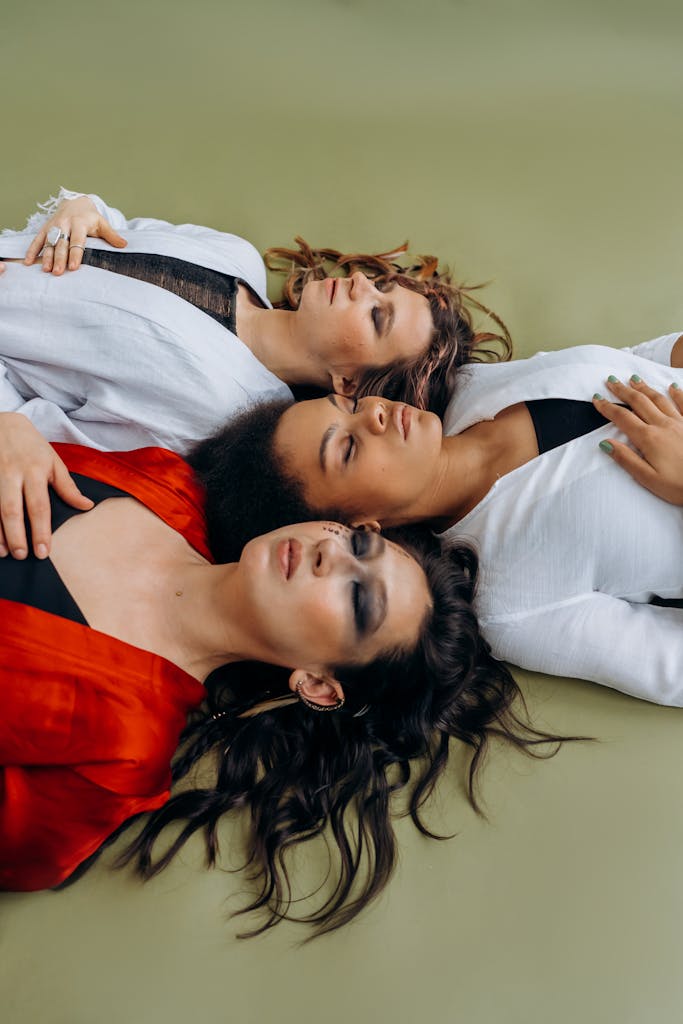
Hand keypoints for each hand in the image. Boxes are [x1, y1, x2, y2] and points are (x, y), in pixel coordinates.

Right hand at [0, 413, 93, 558]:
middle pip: (12, 510)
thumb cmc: (32, 446)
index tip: (44, 552)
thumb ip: (68, 486)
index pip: (39, 506)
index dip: (41, 530)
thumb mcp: (54, 461)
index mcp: (35, 471)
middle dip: (17, 536)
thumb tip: (87, 507)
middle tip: (23, 556)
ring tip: (5, 553)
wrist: (2, 423)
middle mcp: (12, 474)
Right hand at [23, 195, 126, 274]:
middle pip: (61, 244)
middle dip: (60, 259)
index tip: (74, 267)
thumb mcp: (102, 223)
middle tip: (58, 273)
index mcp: (79, 223)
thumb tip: (124, 245)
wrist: (75, 202)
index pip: (77, 241)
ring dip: (47, 257)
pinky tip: (29, 262)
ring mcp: (53, 226)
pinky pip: (37, 240)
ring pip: (49, 243)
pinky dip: (32, 251)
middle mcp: (65, 224)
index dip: (75, 254)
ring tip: (46, 270)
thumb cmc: (90, 217)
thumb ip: (112, 235)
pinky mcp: (45, 228)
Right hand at [593, 376, 682, 503]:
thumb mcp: (647, 478)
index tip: (596, 399)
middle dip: (622, 390)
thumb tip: (605, 443)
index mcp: (649, 438)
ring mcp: (680, 422)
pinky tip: (672, 386)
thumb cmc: (679, 486)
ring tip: (633, 379)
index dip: (607, 408)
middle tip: (611, 380)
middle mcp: (663, 425)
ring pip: (659, 399)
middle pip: (639, 402)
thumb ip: (626, 459)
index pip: (622, 418)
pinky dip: (676, 393)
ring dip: (644, 388)